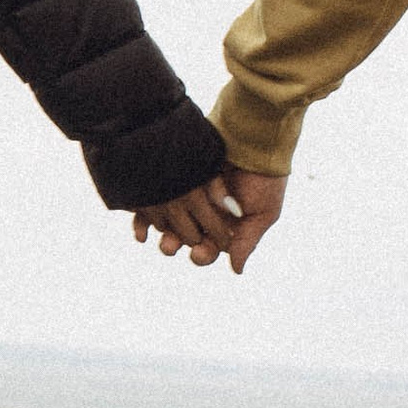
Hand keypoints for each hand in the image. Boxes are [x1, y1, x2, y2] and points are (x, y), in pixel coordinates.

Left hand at [128, 170, 288, 270]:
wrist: (255, 138)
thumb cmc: (265, 178)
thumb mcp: (263, 213)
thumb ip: (247, 241)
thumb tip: (236, 270)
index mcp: (225, 225)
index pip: (209, 248)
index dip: (202, 254)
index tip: (199, 251)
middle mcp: (205, 213)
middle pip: (183, 237)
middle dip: (175, 245)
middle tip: (170, 245)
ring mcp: (189, 195)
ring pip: (168, 221)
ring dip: (162, 231)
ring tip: (160, 233)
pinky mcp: (177, 178)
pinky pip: (158, 199)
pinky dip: (147, 213)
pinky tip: (142, 223)